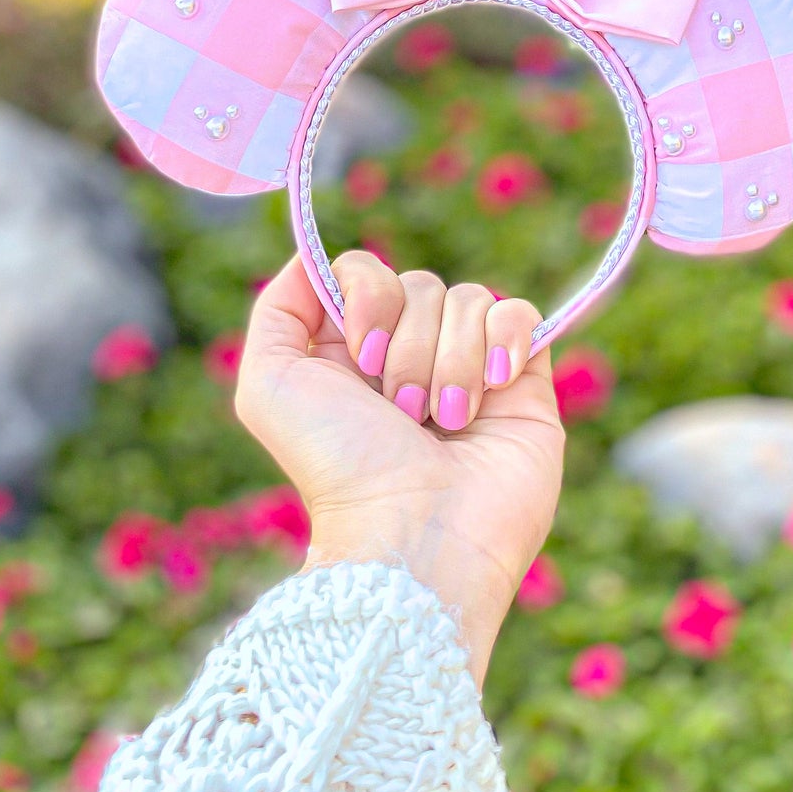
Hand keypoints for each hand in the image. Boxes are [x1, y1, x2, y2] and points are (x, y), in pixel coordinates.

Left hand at [235, 253, 565, 683]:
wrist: (416, 537)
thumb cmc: (339, 468)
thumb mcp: (269, 386)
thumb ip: (277, 310)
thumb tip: (310, 254)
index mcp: (352, 352)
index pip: (366, 269)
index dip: (366, 298)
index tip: (362, 353)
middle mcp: (410, 354)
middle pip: (419, 283)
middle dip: (409, 347)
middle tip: (402, 413)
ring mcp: (470, 366)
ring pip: (470, 299)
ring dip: (450, 363)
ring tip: (444, 423)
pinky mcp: (523, 381)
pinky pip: (518, 313)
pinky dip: (505, 343)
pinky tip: (495, 389)